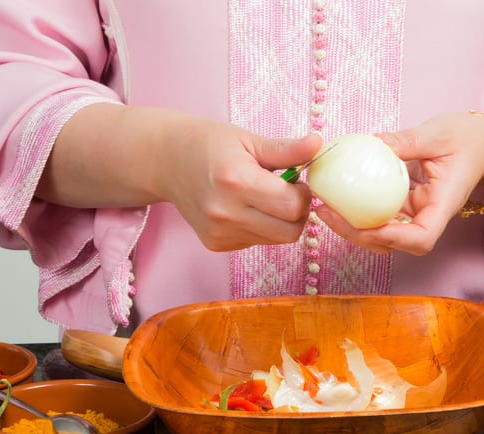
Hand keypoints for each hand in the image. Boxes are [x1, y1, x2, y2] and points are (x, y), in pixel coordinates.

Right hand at [160, 122, 323, 249]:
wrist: (165, 160)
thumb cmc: (208, 144)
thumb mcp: (248, 139)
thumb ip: (286, 149)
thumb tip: (318, 144)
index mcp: (236, 181)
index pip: (293, 206)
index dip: (304, 194)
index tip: (297, 180)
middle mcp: (226, 213)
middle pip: (290, 231)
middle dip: (298, 213)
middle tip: (288, 192)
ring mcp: (219, 233)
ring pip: (276, 240)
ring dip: (281, 221)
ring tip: (265, 197)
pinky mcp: (216, 244)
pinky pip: (257, 242)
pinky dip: (262, 228)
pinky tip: (247, 208)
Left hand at [316, 112, 483, 254]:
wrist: (481, 144)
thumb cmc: (467, 139)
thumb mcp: (438, 133)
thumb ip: (407, 141)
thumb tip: (374, 142)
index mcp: (443, 206)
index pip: (420, 239)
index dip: (391, 238)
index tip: (365, 226)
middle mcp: (428, 217)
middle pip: (393, 243)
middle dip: (359, 236)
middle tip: (326, 213)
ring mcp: (415, 213)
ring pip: (383, 233)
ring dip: (353, 226)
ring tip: (325, 207)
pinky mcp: (405, 205)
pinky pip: (380, 213)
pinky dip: (359, 209)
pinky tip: (337, 195)